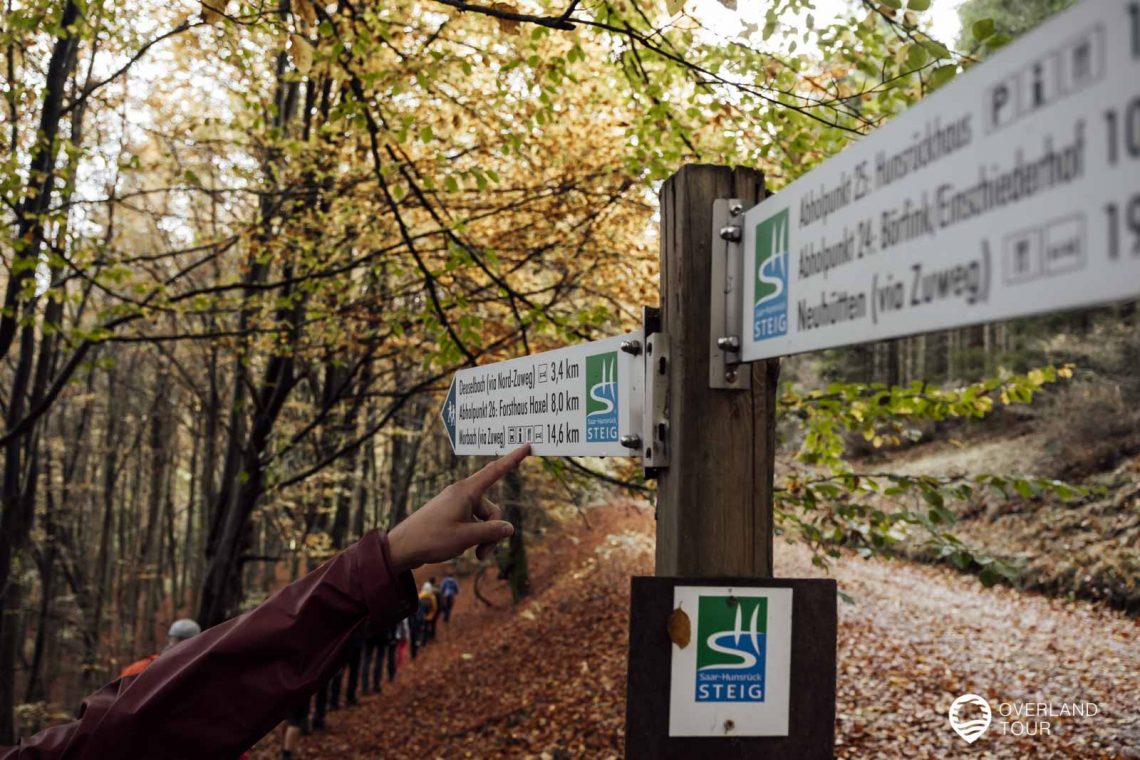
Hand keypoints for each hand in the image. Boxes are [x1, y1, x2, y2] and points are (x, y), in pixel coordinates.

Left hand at [387, 445, 529, 572]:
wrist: (402, 547)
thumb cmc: (431, 539)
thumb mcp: (466, 538)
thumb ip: (491, 532)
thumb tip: (509, 528)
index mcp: (466, 491)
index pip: (495, 471)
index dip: (513, 459)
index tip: (527, 445)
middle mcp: (462, 494)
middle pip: (491, 509)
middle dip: (493, 532)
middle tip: (483, 554)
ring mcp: (456, 504)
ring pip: (483, 519)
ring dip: (483, 538)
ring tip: (476, 555)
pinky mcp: (451, 515)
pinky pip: (472, 522)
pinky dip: (474, 536)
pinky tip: (466, 549)